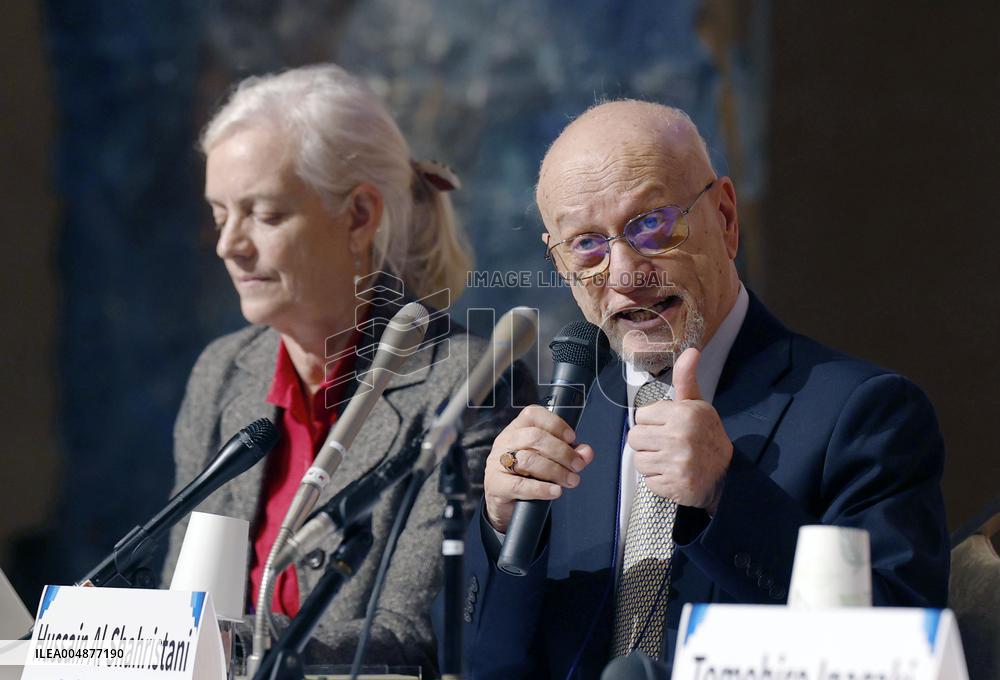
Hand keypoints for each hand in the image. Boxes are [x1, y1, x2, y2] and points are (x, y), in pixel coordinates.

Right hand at [483, 405, 593, 532]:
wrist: (504, 502)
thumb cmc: (526, 475)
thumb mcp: (548, 460)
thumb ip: (569, 454)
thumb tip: (586, 453)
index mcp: (517, 429)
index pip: (533, 414)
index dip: (555, 424)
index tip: (572, 438)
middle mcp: (505, 442)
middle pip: (534, 437)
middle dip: (562, 451)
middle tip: (577, 465)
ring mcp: (497, 463)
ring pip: (528, 460)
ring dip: (555, 470)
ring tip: (570, 480)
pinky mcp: (496, 485)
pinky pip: (519, 485)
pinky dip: (541, 489)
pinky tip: (555, 491)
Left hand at [627, 347, 732, 513]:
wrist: (726, 474)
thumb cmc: (706, 435)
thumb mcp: (697, 404)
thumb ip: (686, 379)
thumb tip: (691, 350)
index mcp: (684, 414)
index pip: (641, 415)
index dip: (652, 421)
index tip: (667, 426)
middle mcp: (679, 437)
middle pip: (634, 437)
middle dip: (647, 441)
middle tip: (665, 444)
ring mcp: (677, 464)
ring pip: (638, 460)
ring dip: (651, 461)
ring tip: (669, 459)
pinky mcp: (674, 486)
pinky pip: (647, 480)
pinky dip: (657, 479)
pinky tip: (672, 474)